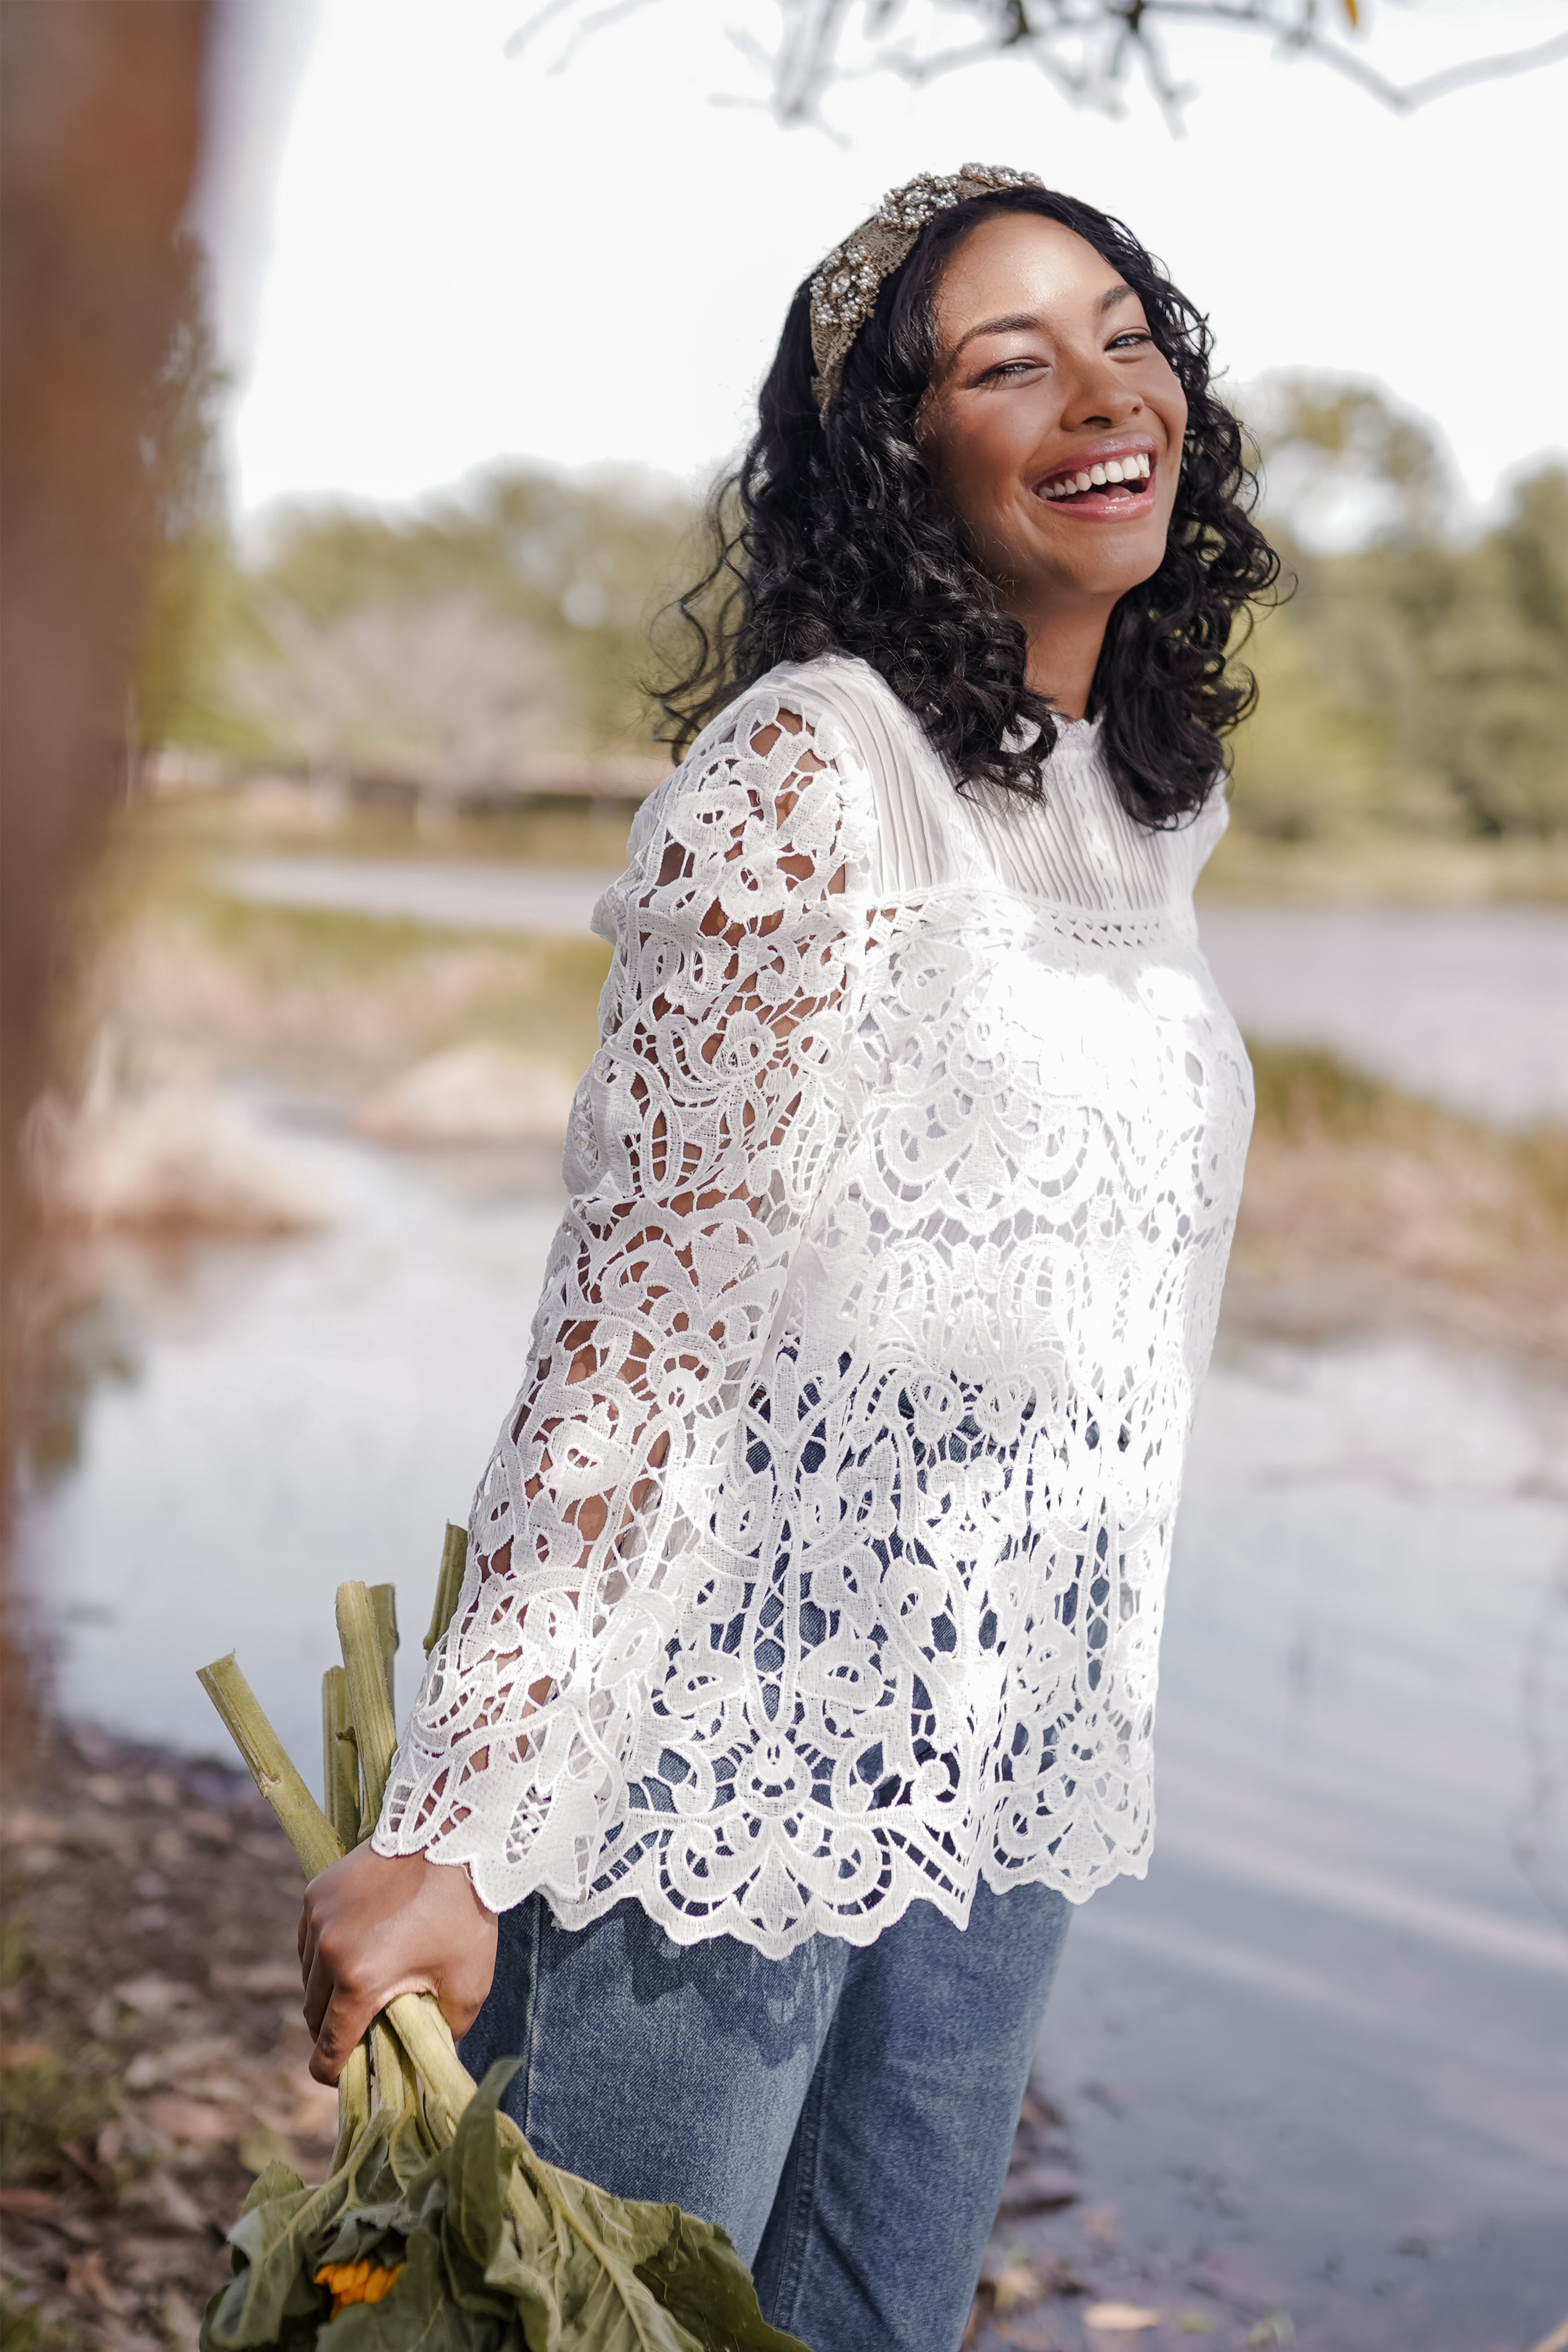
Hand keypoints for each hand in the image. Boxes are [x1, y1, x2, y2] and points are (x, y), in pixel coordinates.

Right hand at [298, 1845, 497, 2084]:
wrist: (452, 1834)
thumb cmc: (465, 1911)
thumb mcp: (468, 1984)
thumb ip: (445, 2033)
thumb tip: (427, 2059)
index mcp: (358, 1979)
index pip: (328, 2050)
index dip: (336, 2074)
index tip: (349, 2077)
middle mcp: (326, 1950)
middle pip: (314, 2016)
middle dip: (335, 2033)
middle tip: (365, 2034)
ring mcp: (316, 1917)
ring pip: (308, 1980)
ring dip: (328, 1994)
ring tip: (364, 1989)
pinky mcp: (316, 1891)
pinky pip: (308, 1943)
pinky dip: (325, 1957)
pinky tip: (356, 1952)